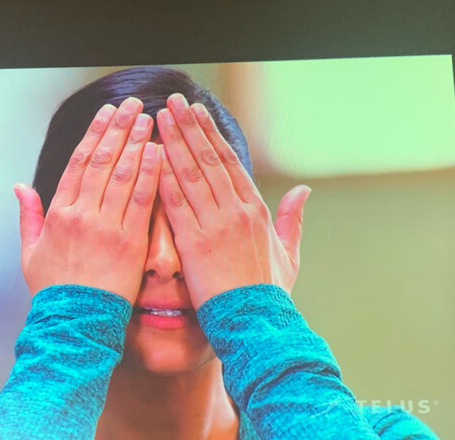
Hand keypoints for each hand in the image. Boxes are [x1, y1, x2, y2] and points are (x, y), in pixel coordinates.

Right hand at [14, 97, 160, 302]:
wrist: (73, 325)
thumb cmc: (52, 292)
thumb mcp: (30, 254)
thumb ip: (28, 216)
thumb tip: (19, 186)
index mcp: (58, 214)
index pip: (79, 163)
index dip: (95, 134)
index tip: (107, 112)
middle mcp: (81, 215)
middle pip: (103, 161)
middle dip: (120, 129)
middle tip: (134, 105)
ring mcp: (106, 229)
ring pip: (123, 175)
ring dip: (137, 144)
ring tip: (150, 120)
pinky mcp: (130, 244)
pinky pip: (142, 203)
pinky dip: (151, 175)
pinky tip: (160, 153)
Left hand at [156, 93, 310, 308]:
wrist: (257, 323)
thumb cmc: (270, 293)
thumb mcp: (289, 253)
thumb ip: (292, 219)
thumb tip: (303, 190)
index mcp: (256, 210)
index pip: (231, 163)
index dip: (212, 135)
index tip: (198, 113)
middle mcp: (236, 211)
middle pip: (210, 159)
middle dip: (190, 128)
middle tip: (174, 103)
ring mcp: (215, 226)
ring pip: (192, 174)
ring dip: (175, 144)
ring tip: (161, 118)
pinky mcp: (195, 244)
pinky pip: (176, 204)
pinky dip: (164, 178)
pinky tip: (151, 158)